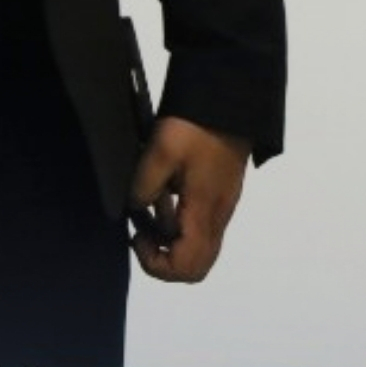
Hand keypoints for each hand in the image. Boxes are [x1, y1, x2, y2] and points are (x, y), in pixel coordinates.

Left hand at [128, 116, 248, 281]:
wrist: (229, 99)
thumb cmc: (194, 126)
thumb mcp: (160, 151)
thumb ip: (144, 186)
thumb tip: (135, 209)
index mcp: (204, 212)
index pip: (187, 267)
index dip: (156, 264)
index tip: (137, 235)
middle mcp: (218, 217)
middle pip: (197, 267)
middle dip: (164, 261)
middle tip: (142, 232)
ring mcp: (222, 207)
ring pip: (201, 249)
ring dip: (171, 242)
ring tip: (149, 210)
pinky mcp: (221, 194)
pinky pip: (202, 228)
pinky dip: (180, 226)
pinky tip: (163, 197)